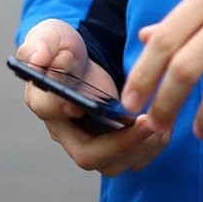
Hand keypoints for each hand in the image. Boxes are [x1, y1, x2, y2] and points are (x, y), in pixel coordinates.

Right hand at [16, 21, 168, 176]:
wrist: (79, 56)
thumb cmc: (61, 47)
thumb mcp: (47, 37)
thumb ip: (40, 46)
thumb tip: (36, 61)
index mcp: (45, 102)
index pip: (52, 114)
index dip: (71, 112)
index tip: (88, 103)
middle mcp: (67, 130)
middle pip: (89, 155)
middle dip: (121, 143)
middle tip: (146, 122)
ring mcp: (91, 140)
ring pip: (114, 164)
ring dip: (141, 148)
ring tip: (162, 124)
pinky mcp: (112, 142)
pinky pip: (131, 158)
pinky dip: (151, 146)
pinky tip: (166, 124)